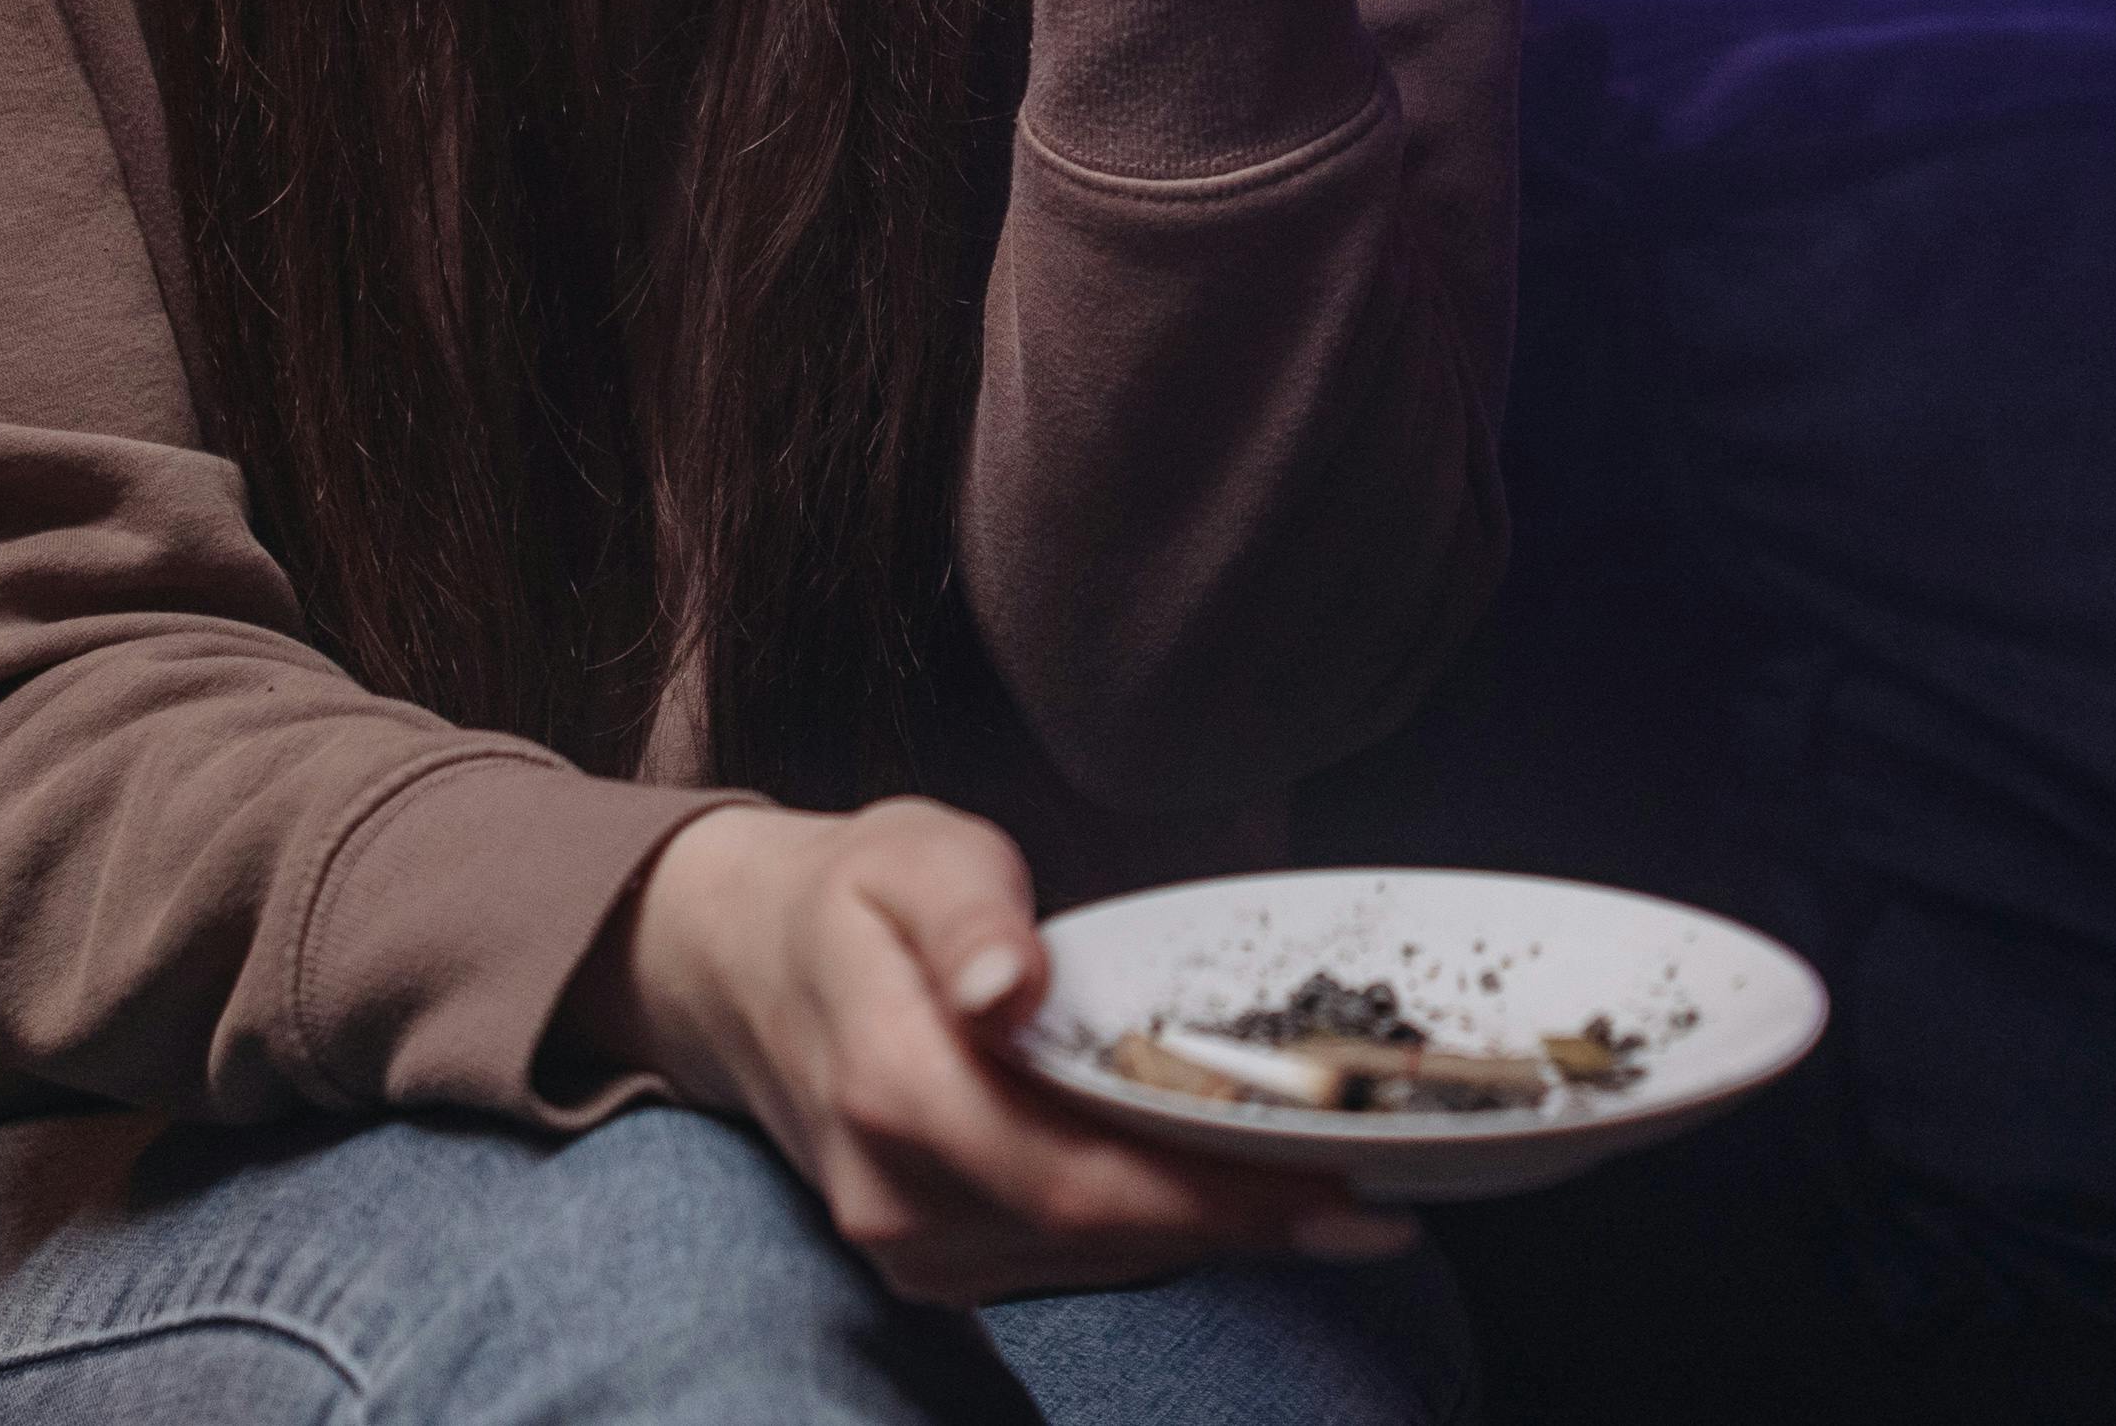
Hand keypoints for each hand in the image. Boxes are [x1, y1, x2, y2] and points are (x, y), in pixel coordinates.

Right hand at [559, 797, 1408, 1302]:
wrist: (737, 968)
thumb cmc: (850, 896)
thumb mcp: (910, 852)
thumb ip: (966, 911)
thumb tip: (1006, 983)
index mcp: (894, 1090)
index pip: (1079, 1176)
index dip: (1214, 1196)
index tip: (1338, 1185)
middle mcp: (898, 1197)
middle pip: (1100, 1237)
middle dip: (1245, 1226)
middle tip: (1378, 1205)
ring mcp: (906, 1246)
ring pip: (1090, 1262)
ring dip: (1211, 1238)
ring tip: (1334, 1200)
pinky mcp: (929, 1263)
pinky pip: (1063, 1262)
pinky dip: (1154, 1236)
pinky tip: (1232, 1199)